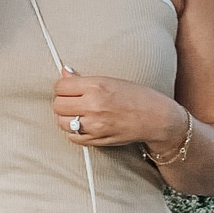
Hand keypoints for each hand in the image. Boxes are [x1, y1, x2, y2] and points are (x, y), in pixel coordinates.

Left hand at [52, 73, 188, 150]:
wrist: (156, 118)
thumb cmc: (136, 96)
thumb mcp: (111, 80)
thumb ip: (84, 80)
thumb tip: (63, 72)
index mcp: (97, 86)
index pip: (61, 86)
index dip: (63, 87)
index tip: (69, 88)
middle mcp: (94, 106)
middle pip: (58, 105)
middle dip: (63, 102)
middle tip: (73, 101)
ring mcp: (94, 125)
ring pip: (62, 122)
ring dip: (67, 118)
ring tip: (78, 114)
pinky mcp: (97, 140)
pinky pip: (72, 137)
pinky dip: (74, 132)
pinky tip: (84, 125)